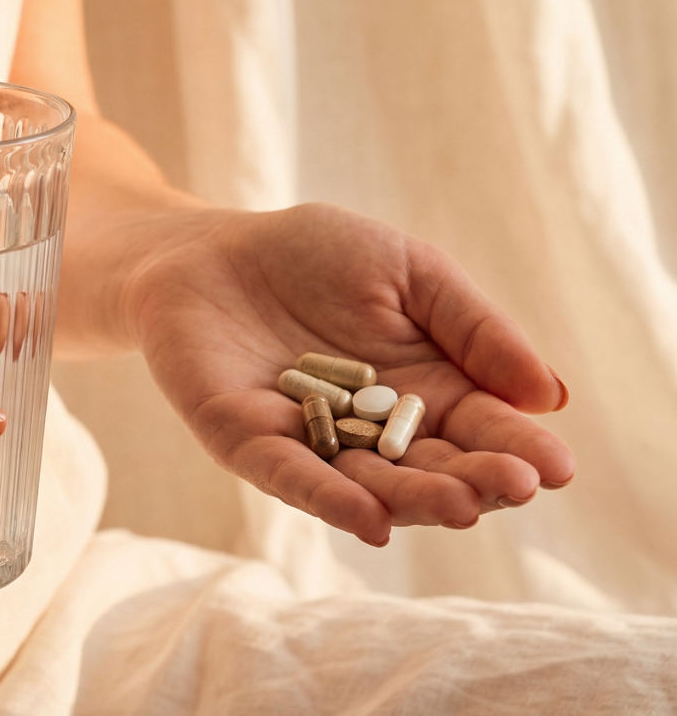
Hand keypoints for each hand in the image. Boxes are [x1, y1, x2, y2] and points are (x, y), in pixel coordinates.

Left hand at [124, 203, 572, 545]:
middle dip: (474, 480)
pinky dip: (329, 497)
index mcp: (422, 389)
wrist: (210, 250)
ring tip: (462, 505)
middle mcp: (372, 430)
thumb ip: (474, 328)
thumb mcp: (411, 272)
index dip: (517, 446)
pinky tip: (370, 517)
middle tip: (516, 487)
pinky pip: (292, 476)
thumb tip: (552, 396)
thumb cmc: (313, 255)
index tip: (556, 467)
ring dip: (415, 499)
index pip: (479, 426)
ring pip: (369, 483)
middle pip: (431, 467)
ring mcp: (311, 442)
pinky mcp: (248, 442)